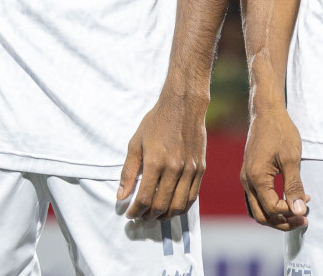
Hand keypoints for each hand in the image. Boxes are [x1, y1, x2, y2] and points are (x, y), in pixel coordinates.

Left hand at [118, 91, 207, 219]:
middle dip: (148, 216)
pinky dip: (181, 207)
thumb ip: (128, 171)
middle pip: (161, 205)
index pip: (144, 198)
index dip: (135, 210)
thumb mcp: (135, 143)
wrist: (183, 106)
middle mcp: (175, 169)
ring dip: (165, 216)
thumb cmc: (156, 122)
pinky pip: (192, 197)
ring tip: (154, 215)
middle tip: (141, 216)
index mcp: (156, 162)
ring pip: (178, 206)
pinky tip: (171, 207)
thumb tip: (121, 196)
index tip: (129, 214)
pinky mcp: (201, 170)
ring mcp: (190, 170)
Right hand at [240, 105, 308, 230]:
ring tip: (296, 213)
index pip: (272, 208)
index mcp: (256, 178)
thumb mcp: (291, 159)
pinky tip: (286, 199)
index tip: (307, 202)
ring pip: (257, 209)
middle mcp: (247, 181)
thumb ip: (294, 186)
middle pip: (262, 216)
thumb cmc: (280, 132)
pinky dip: (270, 205)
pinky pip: (256, 199)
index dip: (291, 212)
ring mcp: (246, 178)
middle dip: (283, 222)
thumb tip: (298, 211)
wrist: (266, 113)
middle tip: (303, 218)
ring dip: (276, 216)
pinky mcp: (249, 174)